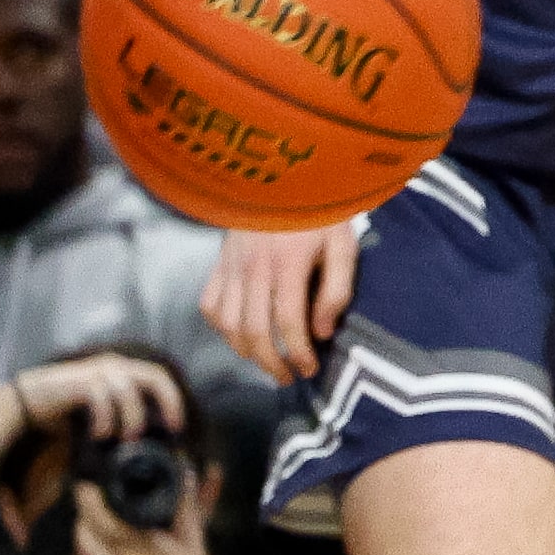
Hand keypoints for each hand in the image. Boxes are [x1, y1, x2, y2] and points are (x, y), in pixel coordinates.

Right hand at [7, 354, 186, 444]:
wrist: (27, 401)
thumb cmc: (66, 410)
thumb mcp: (101, 414)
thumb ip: (121, 419)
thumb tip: (141, 443)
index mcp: (122, 372)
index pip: (159, 378)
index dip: (173, 399)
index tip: (177, 426)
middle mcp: (114, 366)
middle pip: (154, 376)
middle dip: (167, 402)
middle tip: (169, 428)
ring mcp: (96, 371)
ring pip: (128, 390)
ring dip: (131, 417)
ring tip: (125, 438)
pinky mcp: (79, 380)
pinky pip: (100, 396)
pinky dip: (104, 418)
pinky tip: (99, 435)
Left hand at [72, 483, 212, 554]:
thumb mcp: (193, 537)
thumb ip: (186, 504)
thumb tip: (186, 471)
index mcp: (137, 543)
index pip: (102, 516)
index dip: (90, 497)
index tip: (89, 483)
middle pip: (86, 529)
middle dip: (82, 508)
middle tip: (85, 493)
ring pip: (82, 546)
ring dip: (81, 528)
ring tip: (87, 514)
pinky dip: (84, 547)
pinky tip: (91, 539)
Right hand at [201, 224, 359, 380]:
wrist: (284, 177)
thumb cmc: (322, 214)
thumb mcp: (344, 245)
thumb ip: (337, 290)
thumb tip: (322, 332)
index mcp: (287, 264)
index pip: (287, 323)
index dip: (297, 353)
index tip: (309, 369)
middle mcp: (253, 268)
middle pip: (252, 331)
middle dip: (270, 362)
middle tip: (287, 376)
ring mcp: (231, 266)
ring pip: (227, 324)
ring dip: (245, 351)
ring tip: (267, 363)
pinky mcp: (219, 263)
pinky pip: (210, 305)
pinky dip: (221, 328)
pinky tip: (240, 336)